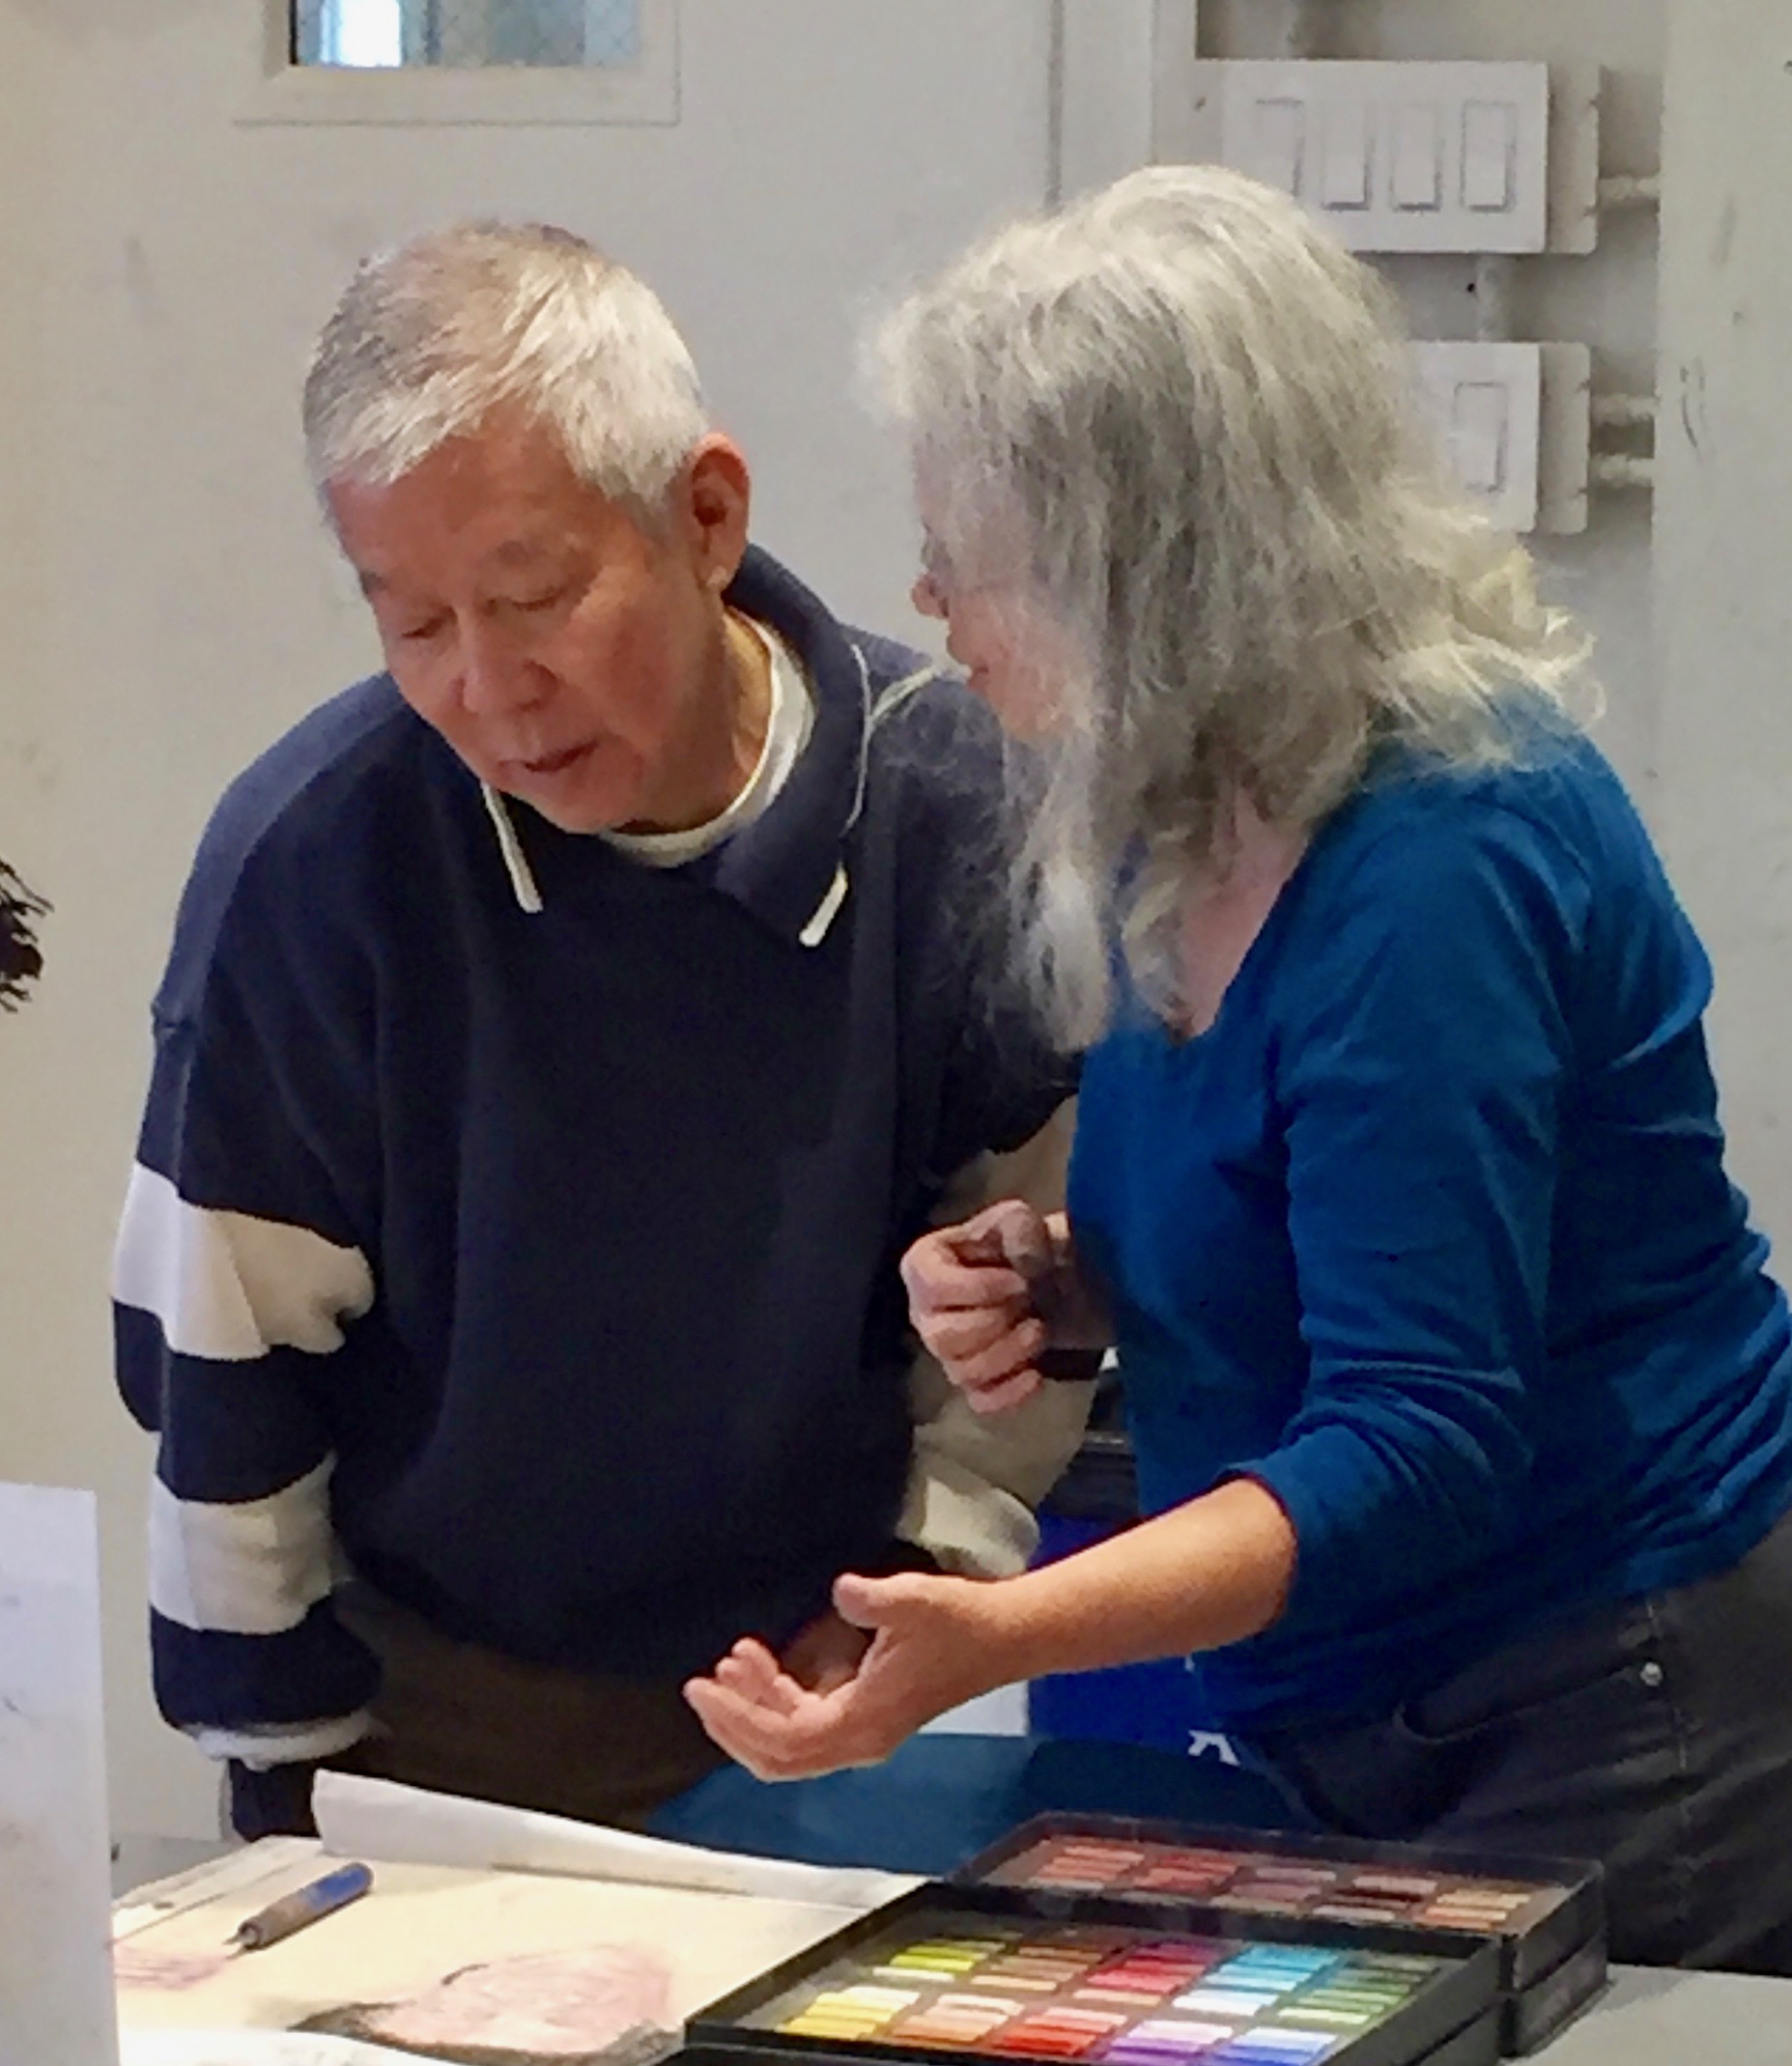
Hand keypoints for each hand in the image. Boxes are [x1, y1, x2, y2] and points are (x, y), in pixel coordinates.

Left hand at [683, 1570, 1017, 1779]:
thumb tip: (839, 1592)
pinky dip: (777, 1698)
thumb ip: (870, 1599)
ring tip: (729, 1661)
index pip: (784, 1740)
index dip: (738, 1719)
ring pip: (789, 1740)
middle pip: (778, 1755)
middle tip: (698, 1684)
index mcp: (863, 1723)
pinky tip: (763, 1661)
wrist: (1006, 1637)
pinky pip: (807, 1720)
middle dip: (733, 1723)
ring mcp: (863, 1729)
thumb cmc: (959, 1621)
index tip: (704, 1686)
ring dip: (753, 1707)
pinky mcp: (869, 1712)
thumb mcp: (913, 1601)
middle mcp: (859, 1739)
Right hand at [902, 1202, 1104, 1413]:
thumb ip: (1018, 1226)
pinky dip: (1011, 1393)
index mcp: (927, 1264)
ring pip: (961, 1372)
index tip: (1018, 1281)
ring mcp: (948, 1352)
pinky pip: (980, 1402)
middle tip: (1028, 1303)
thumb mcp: (1027, 1222)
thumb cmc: (1034, 1246)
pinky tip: (1036, 1373)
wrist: (1066, 1283)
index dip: (976, 1288)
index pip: (929, 1284)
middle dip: (995, 1323)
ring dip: (1009, 1354)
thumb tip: (1018, 1254)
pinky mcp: (976, 1382)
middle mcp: (927, 1312)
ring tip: (1039, 1329)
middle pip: (943, 1337)